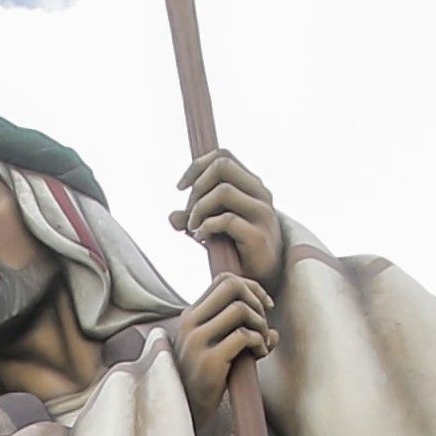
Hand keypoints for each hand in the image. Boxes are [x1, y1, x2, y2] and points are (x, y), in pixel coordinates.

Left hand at [171, 148, 279, 282]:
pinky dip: (206, 227)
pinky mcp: (258, 236)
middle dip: (197, 186)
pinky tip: (201, 238)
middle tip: (189, 212)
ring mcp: (262, 214)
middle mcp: (260, 194)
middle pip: (222, 166)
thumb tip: (172, 217)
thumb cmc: (238, 249)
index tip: (181, 188)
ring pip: (223, 191)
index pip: (223, 156)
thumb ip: (194, 218)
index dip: (197, 166)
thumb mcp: (213, 228)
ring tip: (192, 227)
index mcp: (252, 185)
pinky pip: (226, 220)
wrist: (264, 280)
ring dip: (198, 208)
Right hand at [173, 269, 279, 397]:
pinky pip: (243, 336)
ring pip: (240, 309)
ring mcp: (197, 341)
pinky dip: (259, 343)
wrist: (187, 410)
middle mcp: (190, 323)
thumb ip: (241, 333)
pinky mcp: (209, 360)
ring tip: (262, 342)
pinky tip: (259, 355)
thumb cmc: (206, 380)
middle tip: (263, 322)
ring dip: (260, 323)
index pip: (224, 280)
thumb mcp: (218, 349)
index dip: (251, 287)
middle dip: (256, 299)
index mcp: (191, 315)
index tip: (265, 306)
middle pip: (232, 285)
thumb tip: (274, 332)